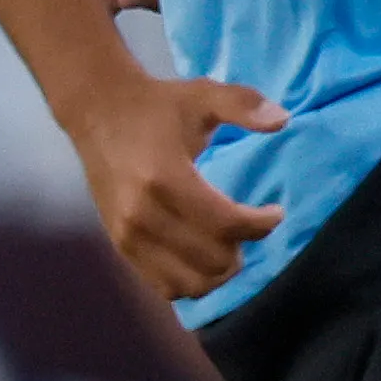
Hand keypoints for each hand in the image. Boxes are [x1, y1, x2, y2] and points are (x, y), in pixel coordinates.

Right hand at [68, 70, 286, 299]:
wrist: (97, 113)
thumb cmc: (156, 106)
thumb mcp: (202, 94)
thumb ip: (243, 104)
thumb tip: (283, 119)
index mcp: (165, 178)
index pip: (225, 224)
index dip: (261, 225)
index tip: (274, 212)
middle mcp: (143, 215)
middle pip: (212, 259)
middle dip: (243, 247)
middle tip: (249, 226)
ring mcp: (128, 236)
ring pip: (190, 283)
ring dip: (220, 271)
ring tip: (231, 244)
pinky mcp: (120, 246)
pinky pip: (164, 286)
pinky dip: (193, 281)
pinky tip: (205, 258)